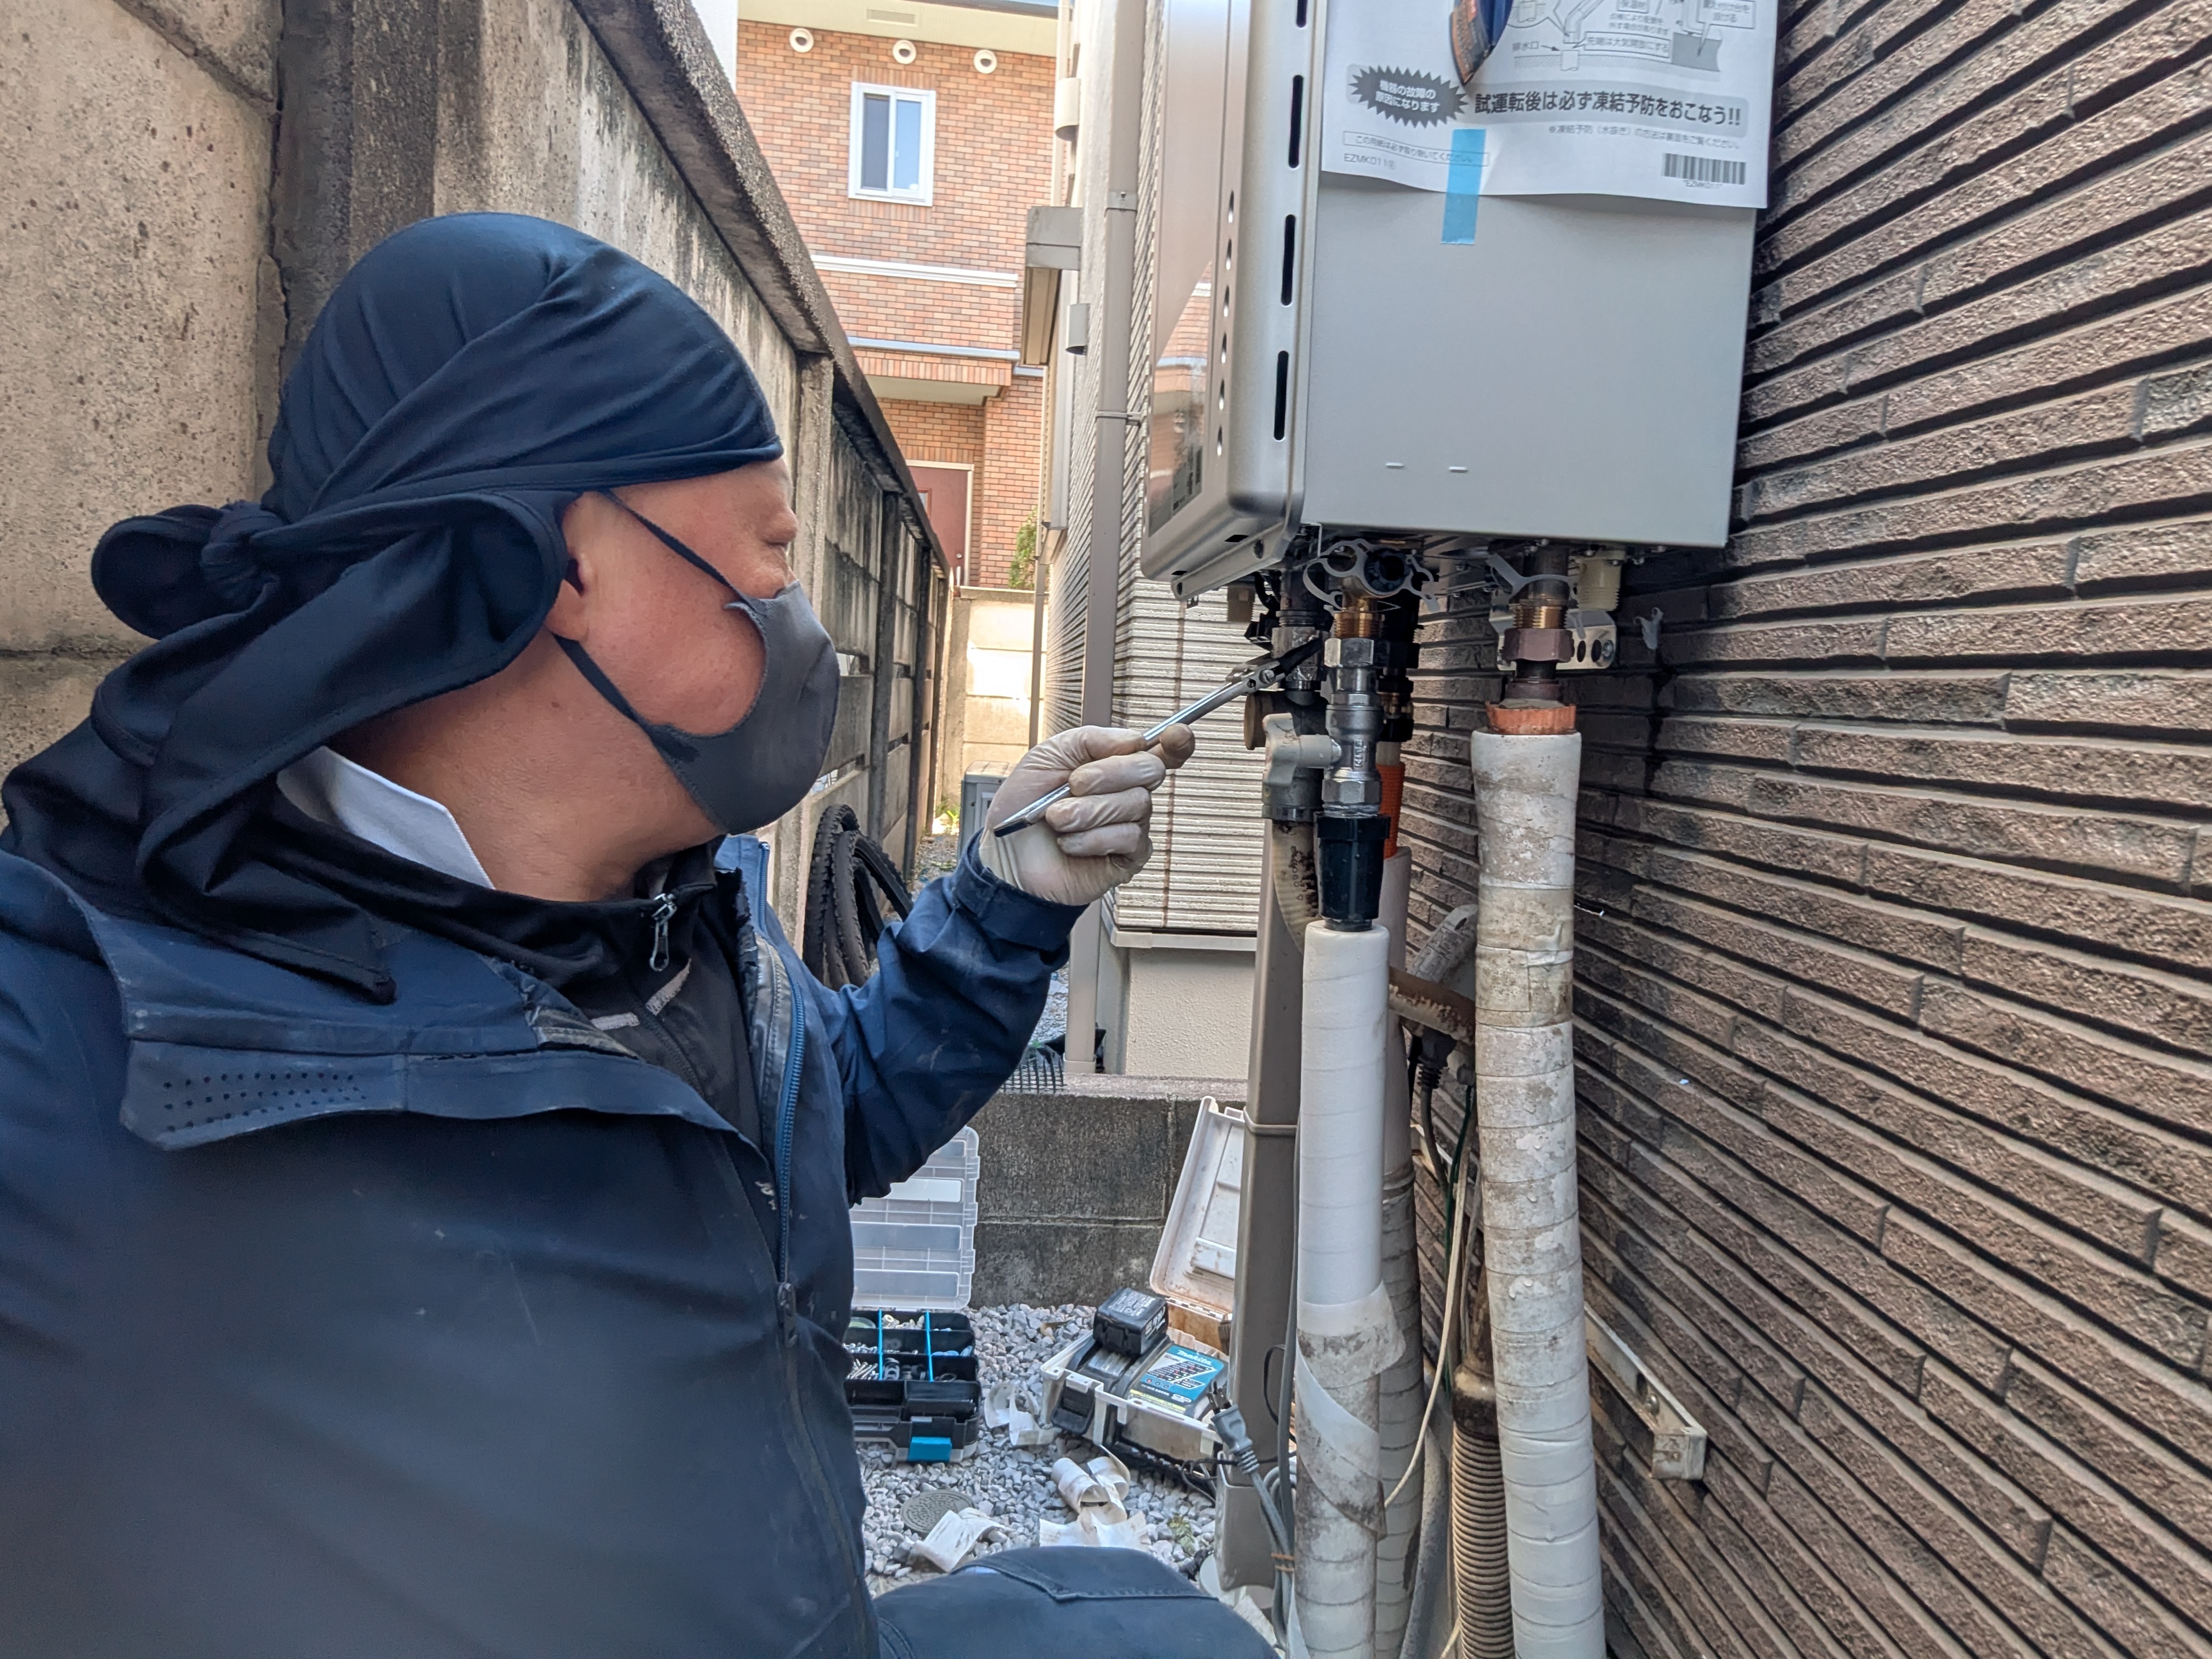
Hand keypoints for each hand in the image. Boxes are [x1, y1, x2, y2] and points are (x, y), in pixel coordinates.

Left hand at [976, 725, 1196, 907]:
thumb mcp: (1047, 757)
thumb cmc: (1025, 805)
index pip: (1160, 750)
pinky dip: (1091, 839)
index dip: (1176, 742)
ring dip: (1089, 810)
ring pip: (1137, 805)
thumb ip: (1090, 739)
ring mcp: (1132, 826)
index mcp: (1115, 765)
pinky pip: (1128, 838)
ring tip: (1057, 819)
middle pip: (1151, 770)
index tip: (1175, 734)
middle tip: (1074, 785)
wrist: (1007, 853)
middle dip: (1110, 774)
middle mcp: (1129, 793)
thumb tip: (1134, 740)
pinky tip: (1069, 843)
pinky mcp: (1128, 858)